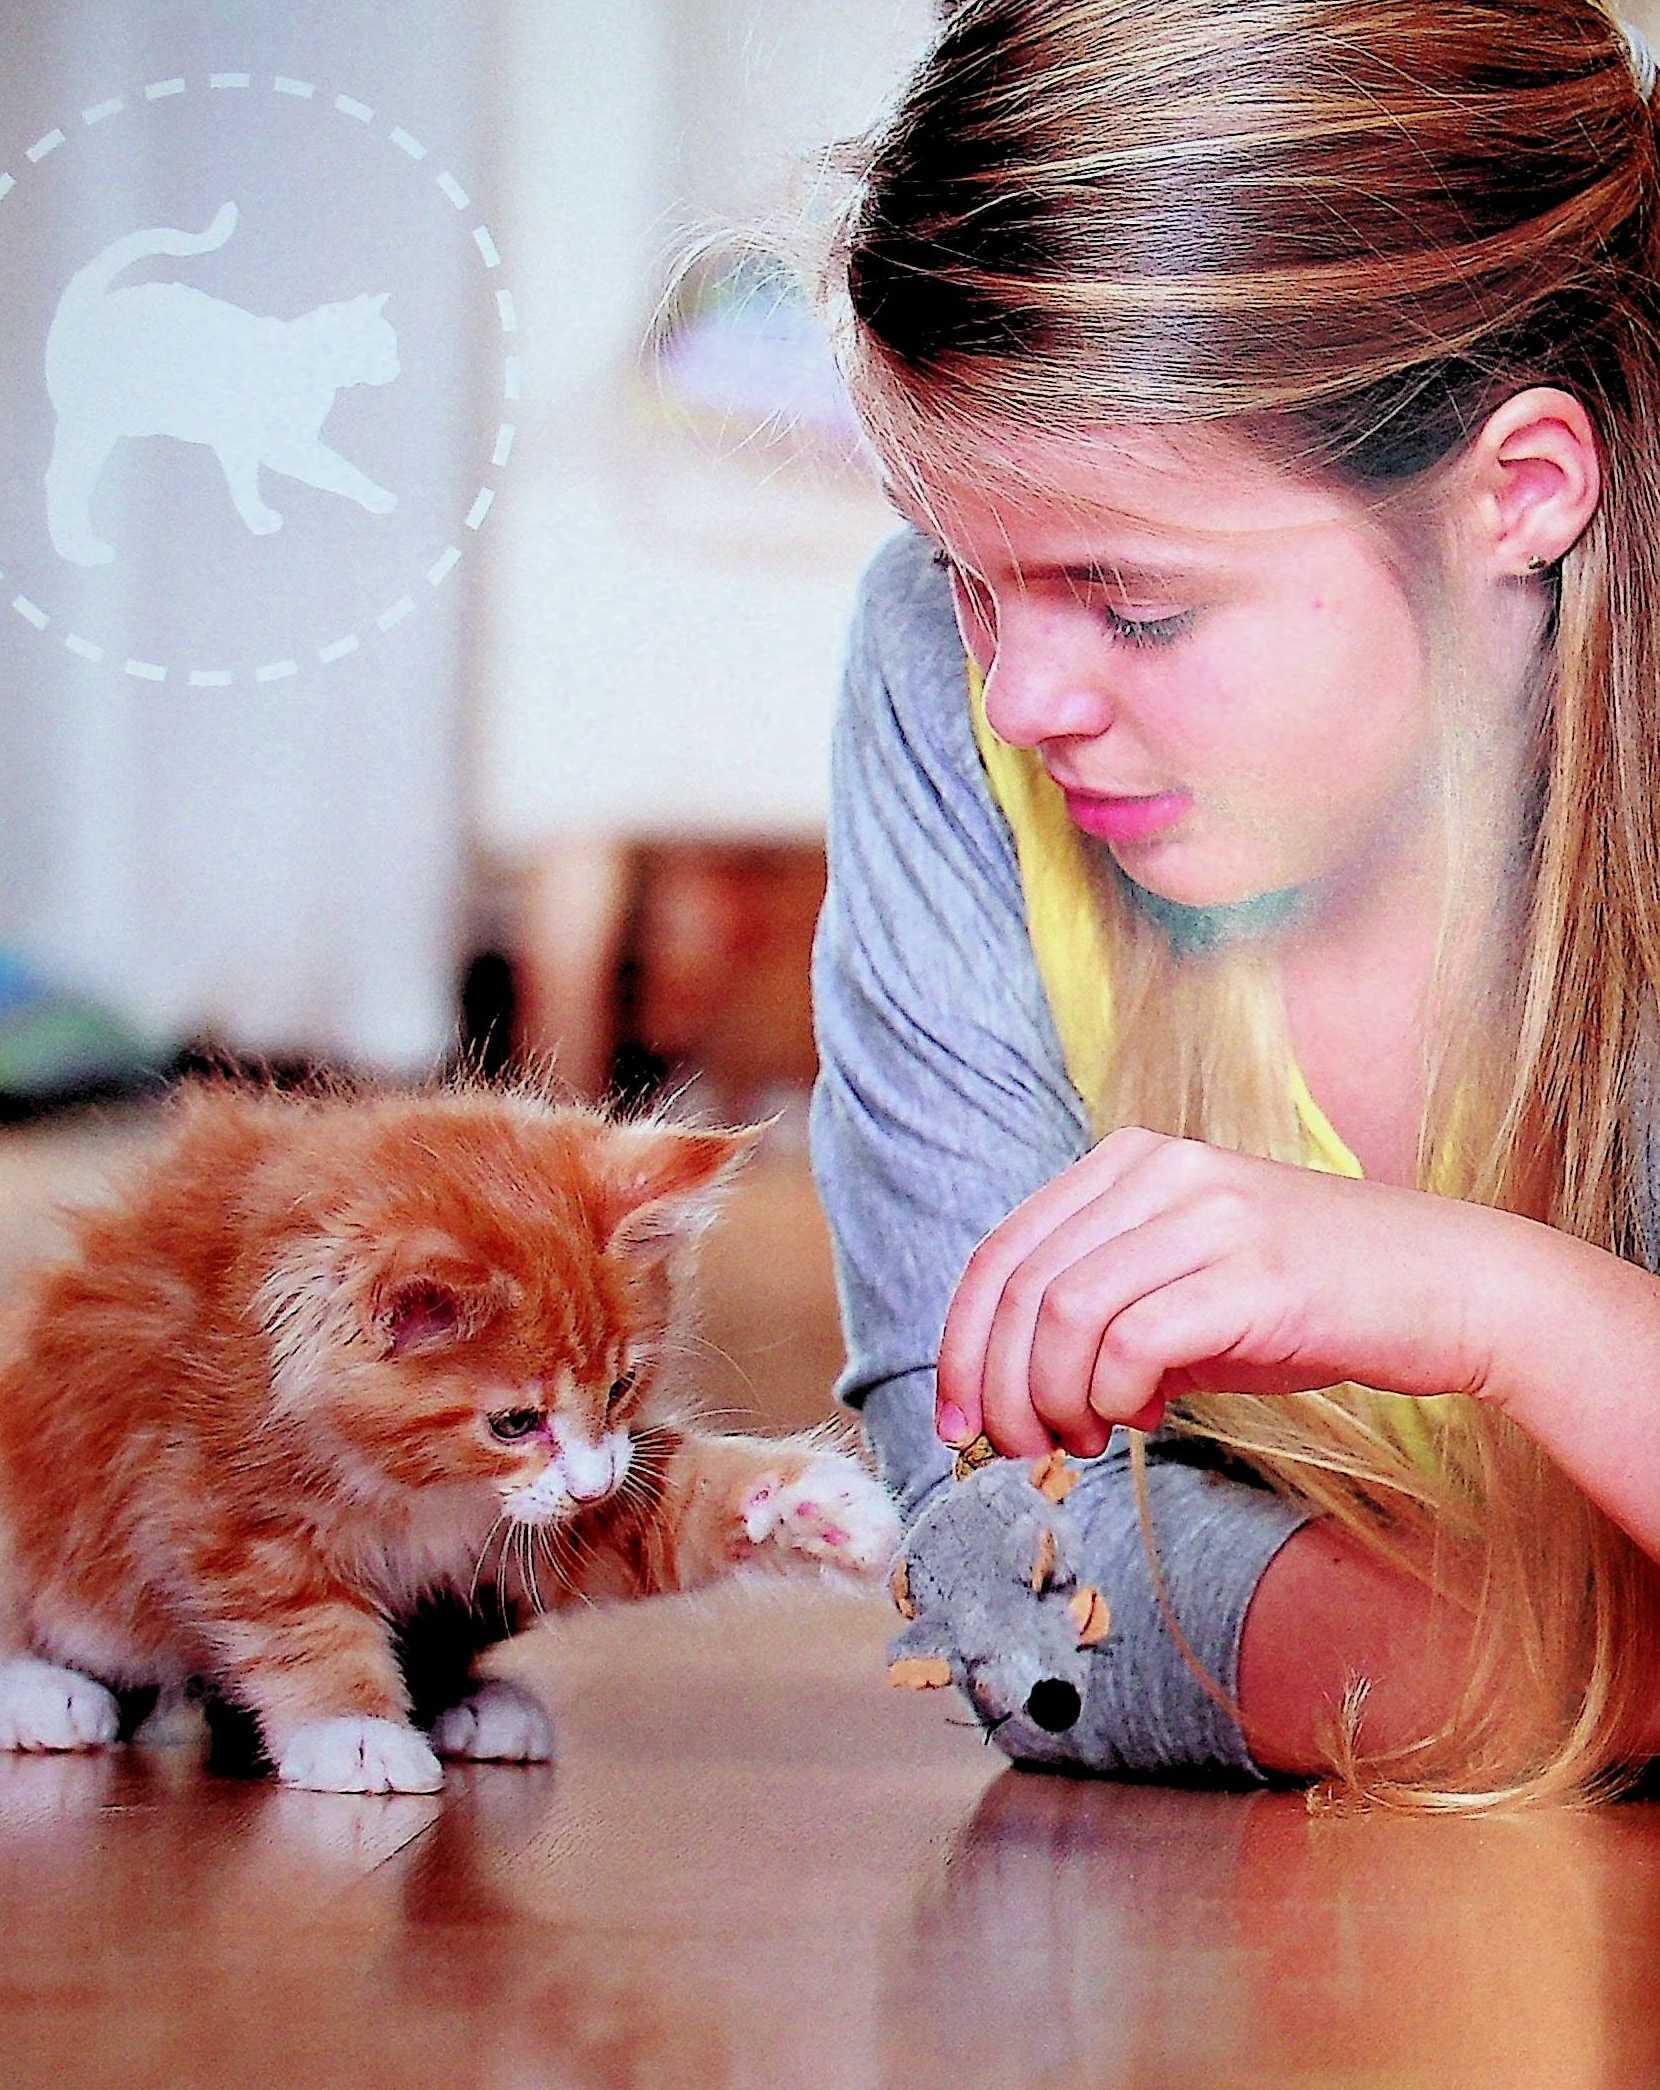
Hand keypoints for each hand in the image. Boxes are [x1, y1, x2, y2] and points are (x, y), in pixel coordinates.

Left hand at [934, 1126, 1524, 1459]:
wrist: (1450, 1287)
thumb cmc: (1310, 1299)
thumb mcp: (1185, 1286)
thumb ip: (1100, 1313)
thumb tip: (1011, 1394)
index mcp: (1130, 1163)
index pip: (1002, 1253)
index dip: (961, 1345)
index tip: (956, 1421)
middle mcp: (1160, 1172)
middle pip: (1022, 1287)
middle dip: (998, 1388)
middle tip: (1015, 1450)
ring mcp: (1208, 1216)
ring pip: (1067, 1315)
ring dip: (1053, 1400)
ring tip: (1083, 1437)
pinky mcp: (1253, 1274)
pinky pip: (1134, 1342)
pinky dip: (1115, 1396)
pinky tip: (1141, 1416)